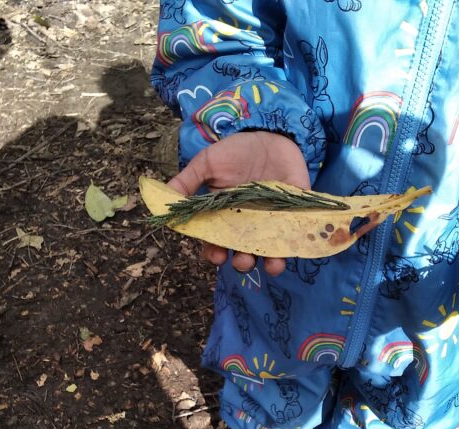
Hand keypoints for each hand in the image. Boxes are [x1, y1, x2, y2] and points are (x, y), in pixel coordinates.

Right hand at [166, 131, 310, 275]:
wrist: (271, 133)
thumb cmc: (236, 150)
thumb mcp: (208, 162)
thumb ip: (188, 181)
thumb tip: (162, 203)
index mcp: (225, 216)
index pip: (217, 243)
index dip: (215, 253)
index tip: (216, 256)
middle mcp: (248, 224)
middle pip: (244, 253)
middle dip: (243, 262)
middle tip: (243, 260)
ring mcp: (272, 221)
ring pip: (272, 252)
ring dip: (272, 264)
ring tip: (272, 265)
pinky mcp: (295, 214)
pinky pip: (296, 235)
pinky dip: (295, 245)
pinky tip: (292, 248)